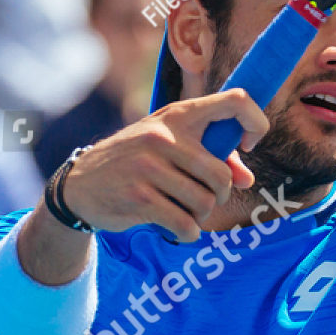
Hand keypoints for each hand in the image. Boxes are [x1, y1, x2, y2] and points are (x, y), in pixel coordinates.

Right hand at [63, 89, 268, 242]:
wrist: (79, 184)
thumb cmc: (137, 161)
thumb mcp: (170, 146)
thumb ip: (213, 156)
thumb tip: (247, 180)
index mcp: (179, 115)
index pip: (236, 100)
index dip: (256, 122)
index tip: (248, 144)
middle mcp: (164, 136)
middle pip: (221, 175)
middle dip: (221, 194)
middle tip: (207, 197)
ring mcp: (149, 167)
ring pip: (205, 202)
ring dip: (201, 215)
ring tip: (187, 212)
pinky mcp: (138, 198)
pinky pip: (185, 224)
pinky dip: (188, 233)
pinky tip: (180, 229)